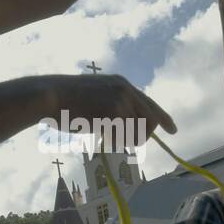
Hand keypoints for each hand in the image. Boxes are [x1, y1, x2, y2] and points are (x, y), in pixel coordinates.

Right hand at [43, 73, 176, 140]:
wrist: (51, 95)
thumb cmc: (66, 101)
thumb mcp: (96, 98)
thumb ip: (114, 108)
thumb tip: (128, 127)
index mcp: (121, 84)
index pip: (149, 103)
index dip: (162, 118)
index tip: (173, 130)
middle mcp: (126, 89)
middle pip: (150, 121)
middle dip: (140, 135)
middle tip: (120, 139)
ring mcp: (121, 99)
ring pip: (136, 132)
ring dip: (122, 139)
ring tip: (102, 132)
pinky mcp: (114, 111)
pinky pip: (122, 136)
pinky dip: (111, 139)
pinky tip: (96, 129)